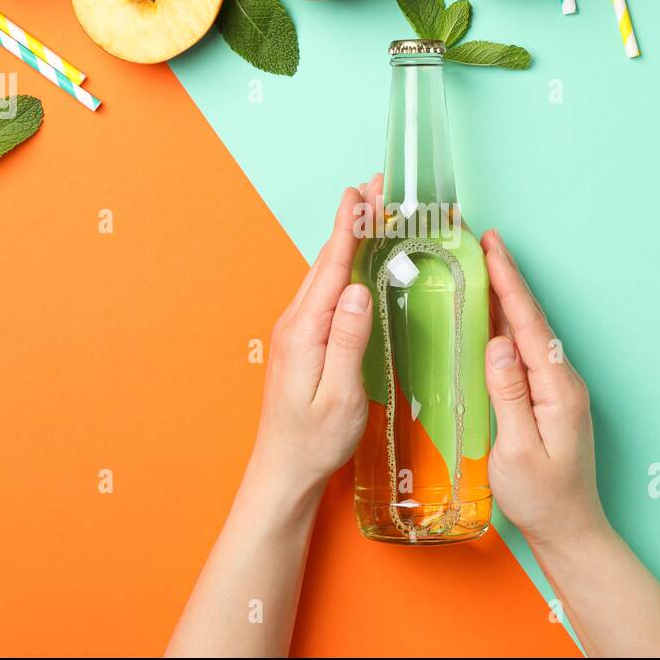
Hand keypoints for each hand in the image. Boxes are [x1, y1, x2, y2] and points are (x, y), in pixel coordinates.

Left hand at [249, 178, 380, 493]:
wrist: (284, 471)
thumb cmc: (315, 440)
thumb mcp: (340, 394)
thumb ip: (348, 340)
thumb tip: (359, 290)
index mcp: (306, 331)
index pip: (332, 266)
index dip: (349, 226)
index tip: (361, 192)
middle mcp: (295, 323)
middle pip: (327, 261)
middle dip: (352, 221)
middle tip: (375, 189)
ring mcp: (295, 332)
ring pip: (324, 274)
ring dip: (348, 241)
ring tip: (370, 214)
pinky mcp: (301, 342)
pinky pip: (324, 293)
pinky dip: (343, 268)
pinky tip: (356, 265)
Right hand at [481, 229, 609, 548]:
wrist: (570, 531)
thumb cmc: (542, 500)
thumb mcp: (517, 451)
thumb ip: (508, 396)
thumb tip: (497, 344)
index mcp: (557, 389)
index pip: (527, 324)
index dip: (508, 282)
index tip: (492, 246)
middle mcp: (562, 381)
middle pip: (529, 318)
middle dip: (506, 276)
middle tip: (482, 239)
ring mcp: (557, 389)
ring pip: (527, 331)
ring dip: (505, 296)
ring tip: (482, 264)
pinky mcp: (547, 399)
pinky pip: (524, 351)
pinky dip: (506, 324)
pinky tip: (490, 316)